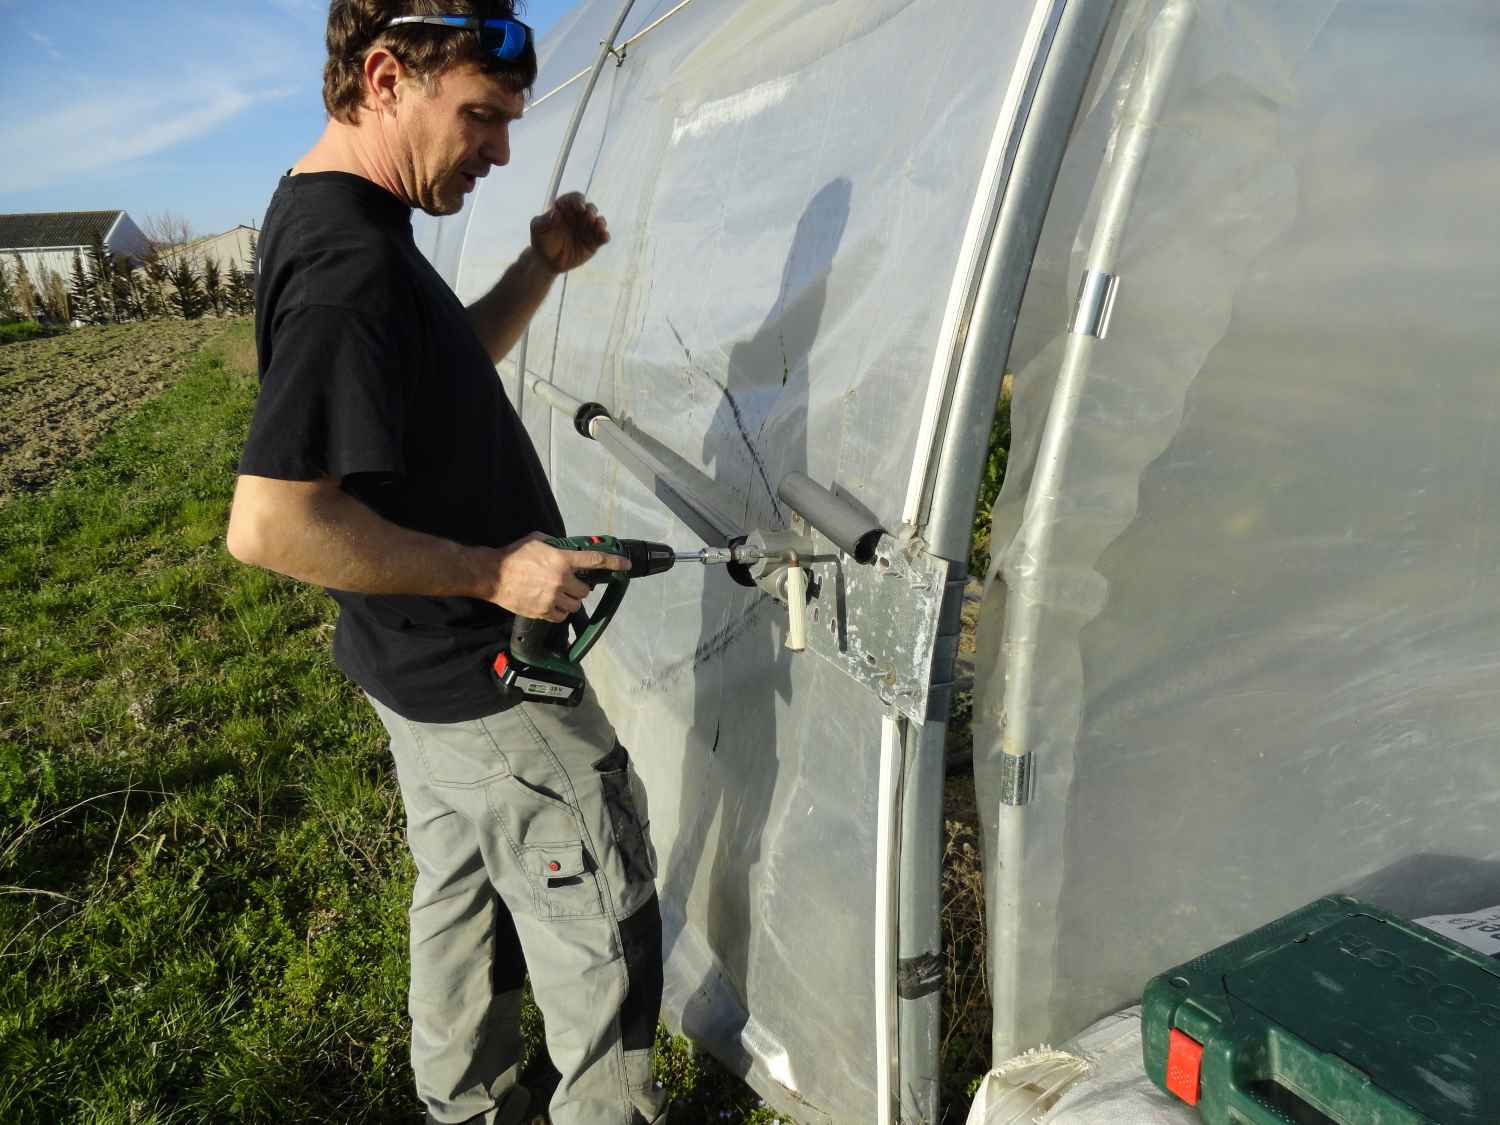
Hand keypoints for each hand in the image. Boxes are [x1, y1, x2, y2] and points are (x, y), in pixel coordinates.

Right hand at [486, 533, 630, 621]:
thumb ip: (555, 544)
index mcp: (562, 560)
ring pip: (575, 605)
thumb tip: (564, 547)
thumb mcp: (537, 540)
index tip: (625, 565)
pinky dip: (559, 612)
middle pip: (585, 590)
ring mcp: (552, 598)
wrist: (492, 575)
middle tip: (569, 584)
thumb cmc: (513, 556)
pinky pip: (560, 616)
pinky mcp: (542, 612)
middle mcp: (561, 580)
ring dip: (570, 600)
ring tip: (558, 595)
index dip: (614, 562)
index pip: (595, 561)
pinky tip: (550, 604)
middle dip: (579, 587)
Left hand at [530, 192, 609, 273]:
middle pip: (590, 208)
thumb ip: (544, 220)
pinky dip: (605, 236)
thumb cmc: (541, 241)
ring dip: (600, 222)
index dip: (578, 200)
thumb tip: (555, 213)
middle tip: (589, 216)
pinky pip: (602, 237)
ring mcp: (587, 229)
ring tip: (599, 226)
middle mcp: (579, 217)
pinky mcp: (593, 243)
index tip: (579, 207)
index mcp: (566, 208)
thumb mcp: (537, 228)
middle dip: (591, 210)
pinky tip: (605, 237)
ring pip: (599, 221)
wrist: (546, 261)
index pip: (575, 199)